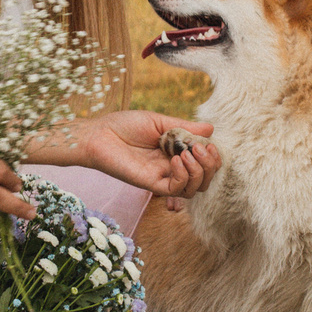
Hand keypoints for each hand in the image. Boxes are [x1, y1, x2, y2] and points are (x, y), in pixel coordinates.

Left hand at [69, 110, 218, 209]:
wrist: (98, 134)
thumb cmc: (124, 125)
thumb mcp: (159, 121)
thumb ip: (184, 127)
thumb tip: (211, 128)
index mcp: (176, 152)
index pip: (204, 163)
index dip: (213, 156)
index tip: (208, 143)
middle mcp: (172, 168)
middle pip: (203, 180)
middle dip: (210, 166)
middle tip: (200, 149)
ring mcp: (162, 177)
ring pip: (194, 189)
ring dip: (199, 172)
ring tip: (187, 155)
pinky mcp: (151, 184)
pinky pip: (176, 189)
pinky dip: (183, 176)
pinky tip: (176, 160)